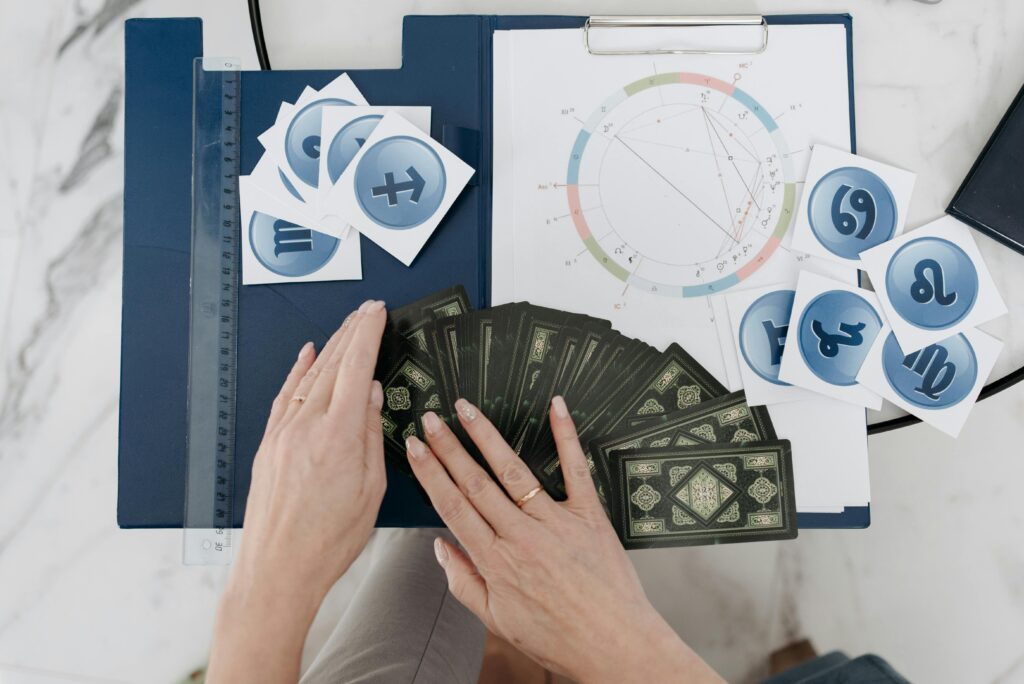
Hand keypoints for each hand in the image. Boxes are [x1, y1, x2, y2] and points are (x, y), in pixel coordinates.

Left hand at [207, 300, 387, 683]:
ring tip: (347, 326)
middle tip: (367, 310)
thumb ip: (369, 434)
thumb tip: (369, 395)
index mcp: (337, 435)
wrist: (277, 569)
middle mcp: (306, 426)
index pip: (355, 368)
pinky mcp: (269, 444)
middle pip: (332, 364)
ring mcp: (283, 433)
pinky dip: (298, 372)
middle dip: (352, 331)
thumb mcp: (370, 489)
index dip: (368, 334)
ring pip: (309, 377)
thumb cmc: (326, 540)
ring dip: (330, 347)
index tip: (377, 313)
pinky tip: (307, 357)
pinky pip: (285, 395)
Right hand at [405, 396, 723, 683]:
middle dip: (449, 447)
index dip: (431, 474)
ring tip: (468, 410)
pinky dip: (566, 436)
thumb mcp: (498, 620)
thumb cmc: (560, 638)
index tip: (416, 450)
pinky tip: (556, 408)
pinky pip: (576, 469)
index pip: (453, 507)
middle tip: (432, 419)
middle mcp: (522, 536)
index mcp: (497, 561)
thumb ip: (463, 582)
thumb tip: (441, 548)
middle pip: (476, 483)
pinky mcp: (588, 515)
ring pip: (513, 470)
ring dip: (487, 436)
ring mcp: (556, 522)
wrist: (614, 646)